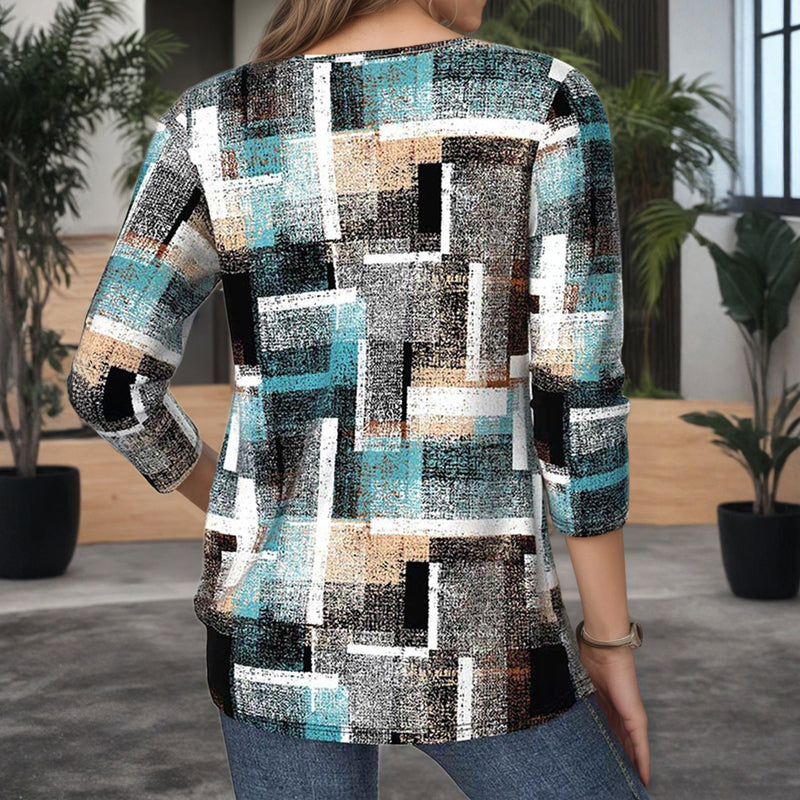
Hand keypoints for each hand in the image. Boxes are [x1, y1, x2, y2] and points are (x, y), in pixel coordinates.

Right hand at [577, 641, 650, 788]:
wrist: (602, 648)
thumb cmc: (586, 659)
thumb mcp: (575, 688)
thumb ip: (570, 702)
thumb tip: (547, 716)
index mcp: (602, 707)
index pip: (605, 736)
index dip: (603, 752)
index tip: (597, 769)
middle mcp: (618, 714)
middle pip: (620, 746)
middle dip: (617, 764)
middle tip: (612, 784)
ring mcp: (629, 717)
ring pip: (631, 750)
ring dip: (630, 768)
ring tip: (626, 786)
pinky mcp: (636, 718)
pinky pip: (640, 746)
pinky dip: (642, 763)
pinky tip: (642, 778)